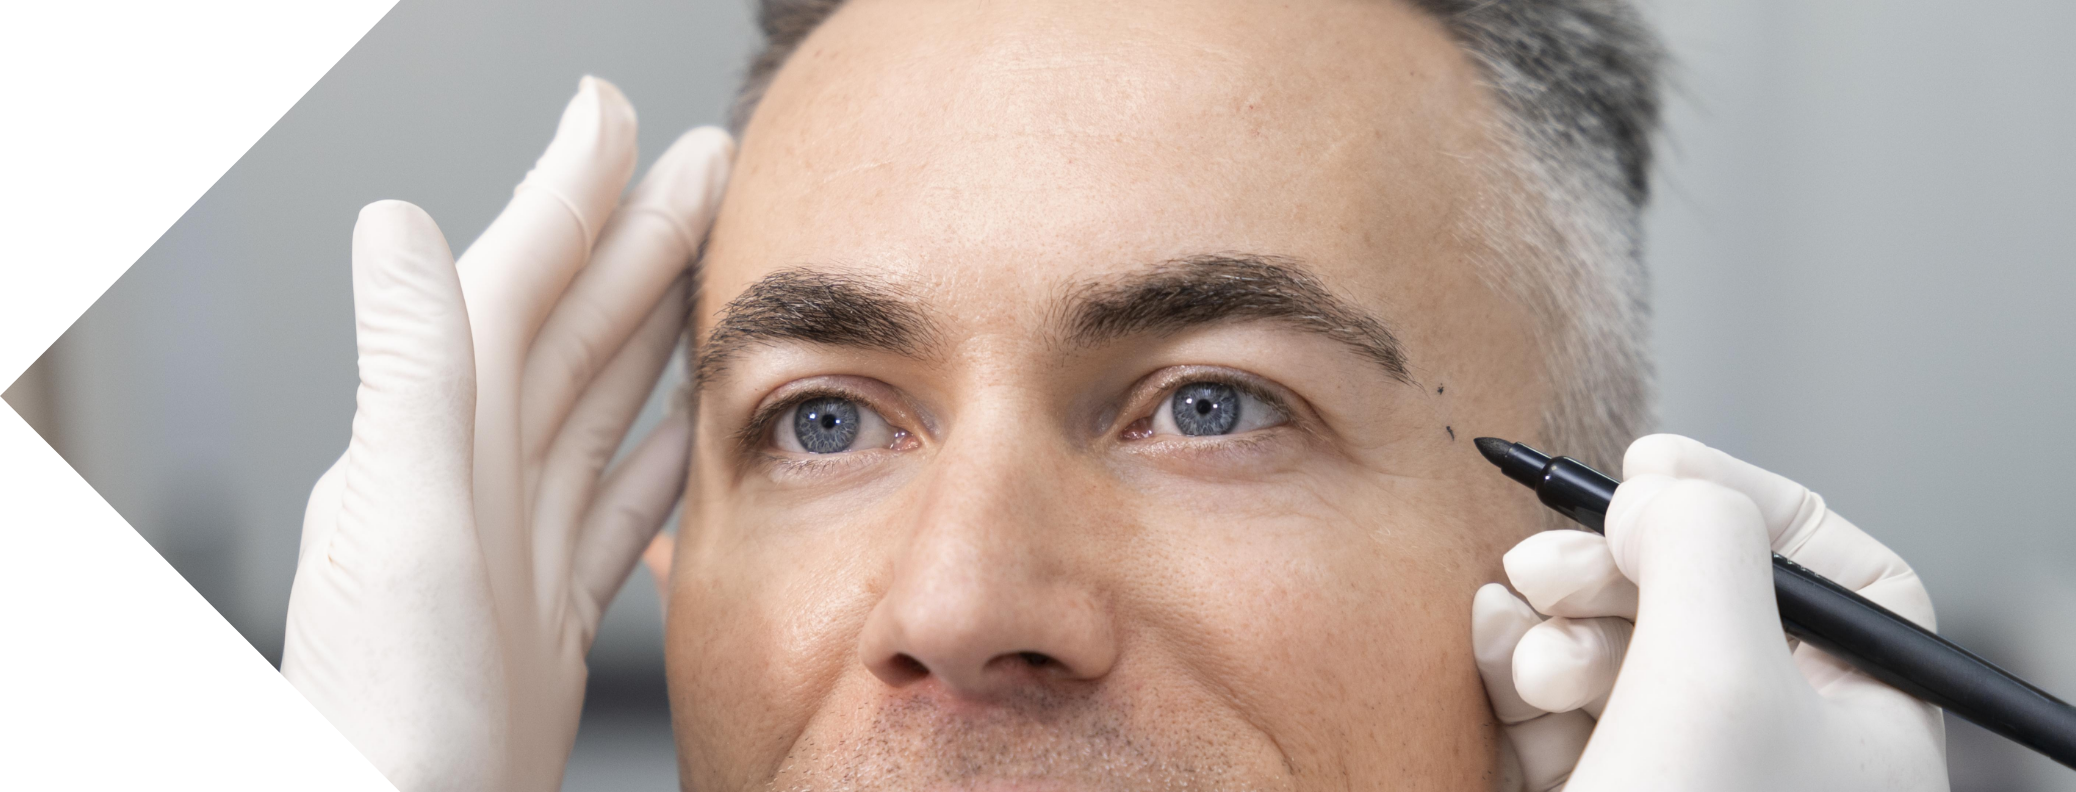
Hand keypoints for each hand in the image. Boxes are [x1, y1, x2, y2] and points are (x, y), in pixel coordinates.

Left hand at [280, 76, 731, 790]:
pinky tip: (694, 428)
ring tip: (713, 266)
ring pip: (597, 408)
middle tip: (705, 163)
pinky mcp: (547, 614)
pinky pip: (614, 504)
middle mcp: (470, 489)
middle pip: (568, 335)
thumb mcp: (402, 526)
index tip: (616, 118)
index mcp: (435, 451)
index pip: (510, 290)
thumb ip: (412, 375)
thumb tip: (393, 226)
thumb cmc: (395, 719)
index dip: (567, 197)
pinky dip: (657, 452)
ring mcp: (513, 551)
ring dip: (653, 327)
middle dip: (635, 241)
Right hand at [1472, 434, 1946, 790]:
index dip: (1740, 501)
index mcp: (1864, 727)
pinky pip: (1557, 706)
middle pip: (1702, 596)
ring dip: (1553, 622)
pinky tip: (1495, 664)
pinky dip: (1517, 669)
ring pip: (1615, 645)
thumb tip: (1661, 492)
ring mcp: (1682, 783)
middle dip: (1612, 565)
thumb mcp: (1719, 671)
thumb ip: (1704, 542)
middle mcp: (1779, 753)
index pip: (1832, 567)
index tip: (1644, 471)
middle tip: (1547, 567)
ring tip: (1524, 652)